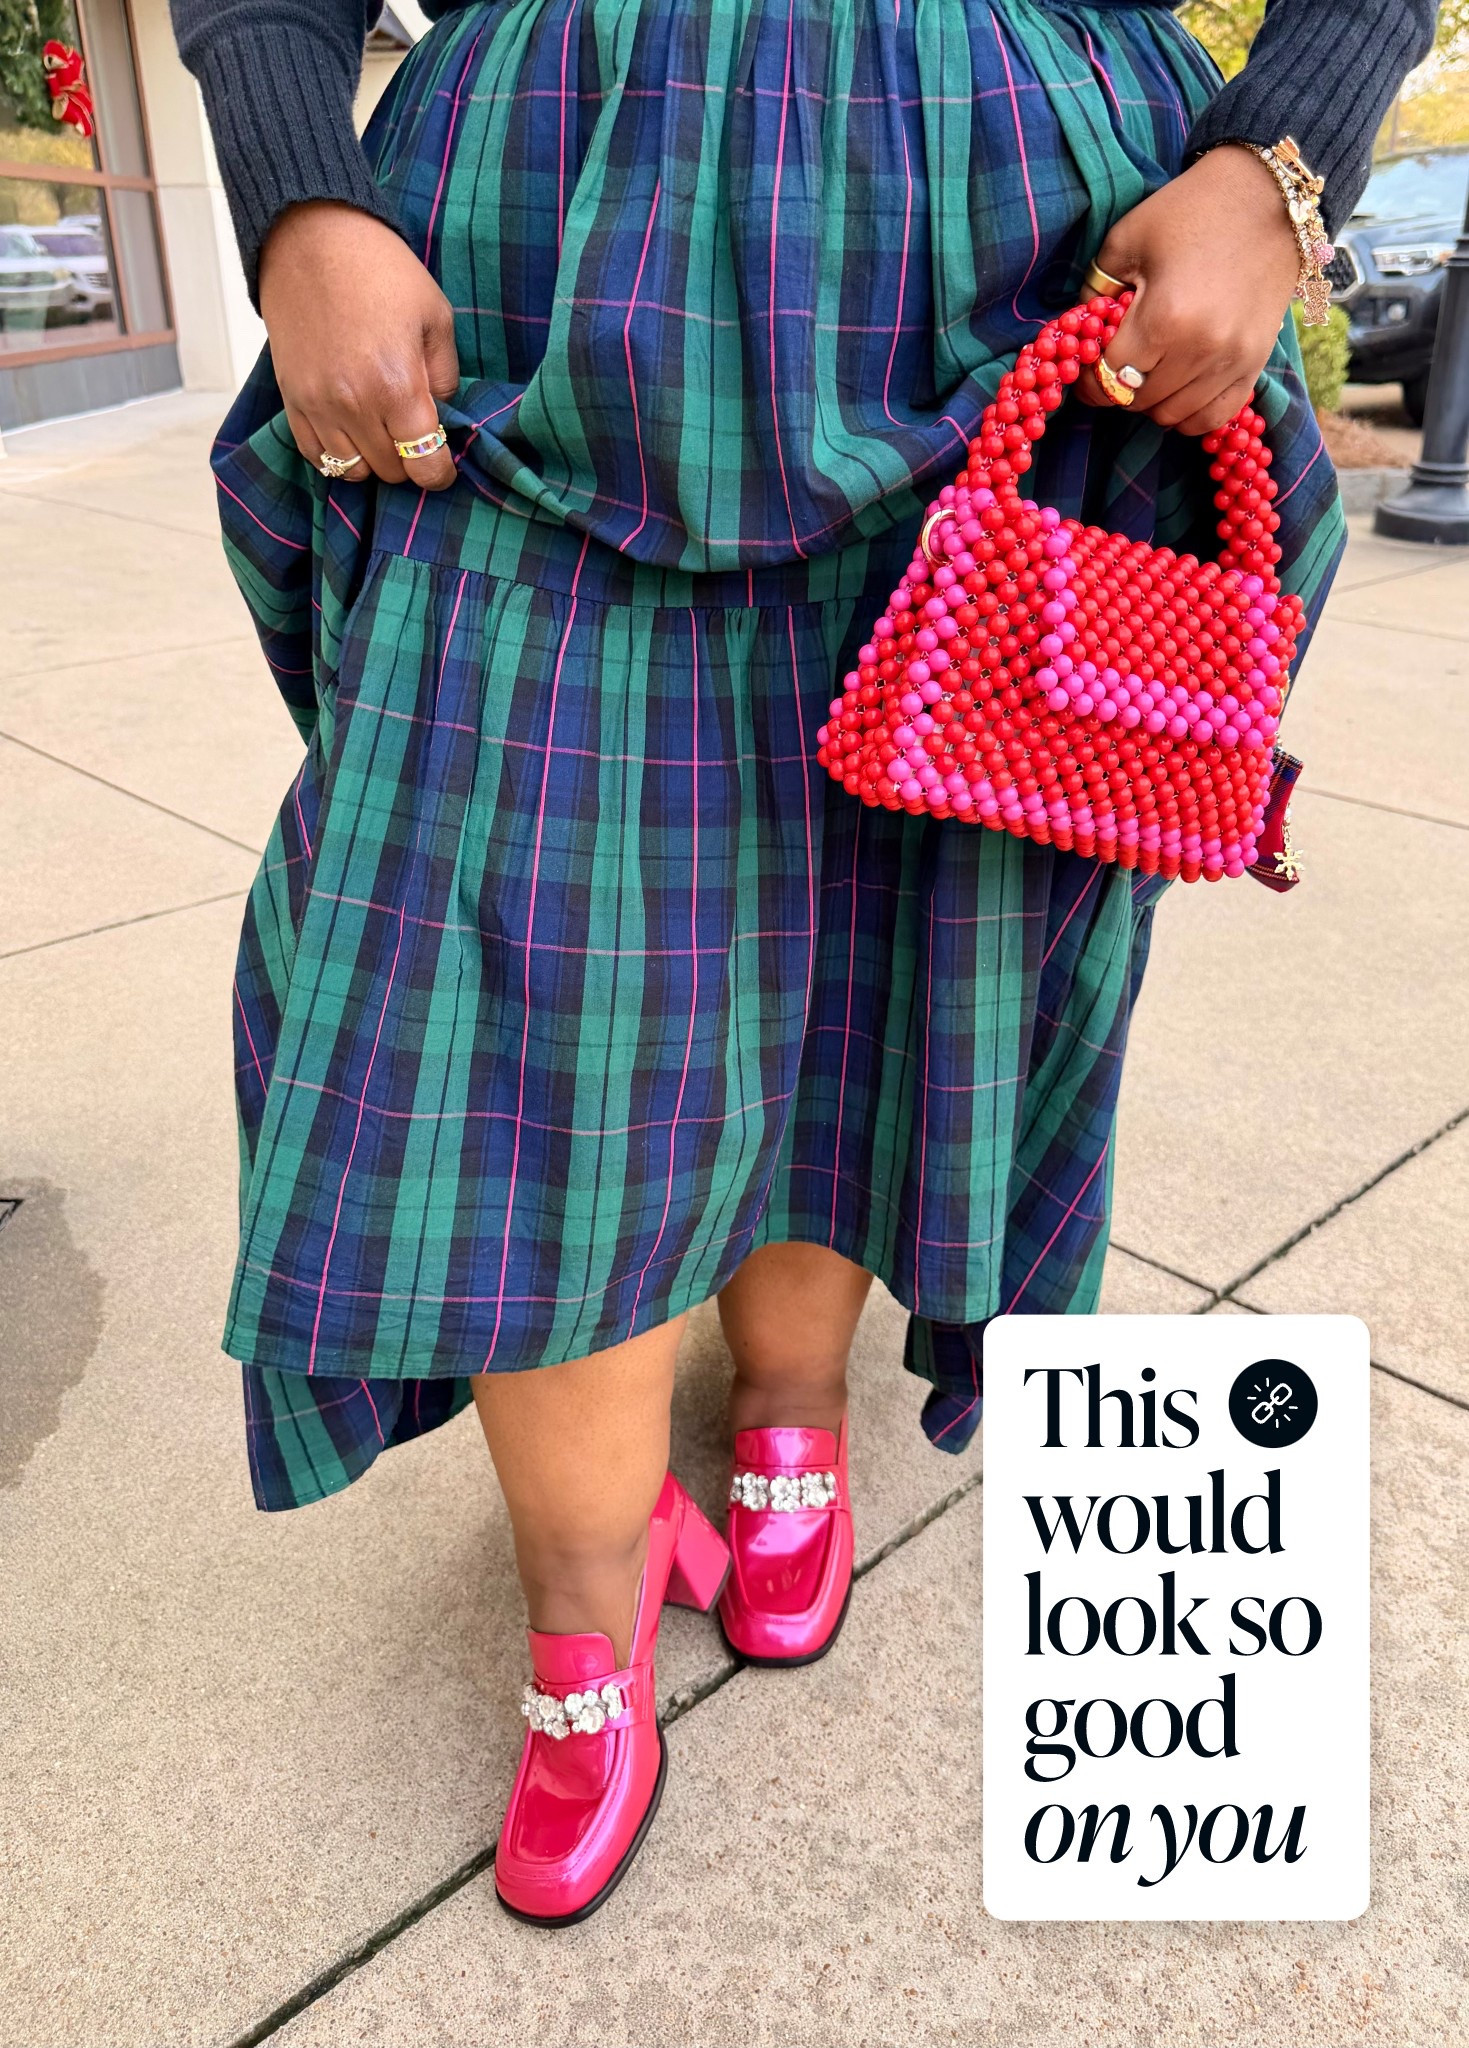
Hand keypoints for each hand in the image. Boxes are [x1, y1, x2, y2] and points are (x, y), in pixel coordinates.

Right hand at [258, 201, 458, 488]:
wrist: (311, 237)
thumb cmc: (381, 271)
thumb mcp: (436, 317)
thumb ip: (445, 376)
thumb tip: (442, 415)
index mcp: (398, 386)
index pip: (425, 466)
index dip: (441, 472)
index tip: (443, 463)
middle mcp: (354, 404)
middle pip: (390, 472)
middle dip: (409, 461)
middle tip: (413, 433)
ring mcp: (317, 405)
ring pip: (352, 471)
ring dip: (373, 459)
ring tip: (381, 430)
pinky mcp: (292, 398)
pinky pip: (315, 454)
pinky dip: (337, 453)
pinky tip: (351, 429)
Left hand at [1079, 146, 1300, 435]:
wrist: (1269, 198)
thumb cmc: (1190, 212)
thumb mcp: (1127, 240)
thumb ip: (1095, 292)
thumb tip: (1077, 335)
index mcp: (1163, 319)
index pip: (1109, 380)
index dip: (1089, 382)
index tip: (1086, 372)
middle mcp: (1200, 349)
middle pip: (1139, 402)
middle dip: (1119, 389)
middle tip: (1120, 363)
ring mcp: (1233, 361)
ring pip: (1173, 417)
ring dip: (1153, 401)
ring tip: (1150, 370)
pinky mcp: (1255, 364)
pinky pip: (1212, 417)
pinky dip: (1189, 413)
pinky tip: (1179, 388)